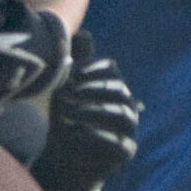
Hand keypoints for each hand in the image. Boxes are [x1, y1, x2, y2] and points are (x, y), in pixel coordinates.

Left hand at [30, 33, 140, 190]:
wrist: (62, 157)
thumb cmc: (66, 119)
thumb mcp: (64, 89)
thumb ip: (75, 63)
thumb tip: (84, 33)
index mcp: (113, 87)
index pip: (111, 70)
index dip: (92, 70)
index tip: (69, 76)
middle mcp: (126, 106)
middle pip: (119, 90)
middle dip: (92, 90)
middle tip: (66, 95)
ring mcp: (129, 130)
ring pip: (124, 116)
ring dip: (95, 111)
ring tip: (70, 114)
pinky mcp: (125, 152)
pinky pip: (121, 145)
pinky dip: (98, 138)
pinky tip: (76, 134)